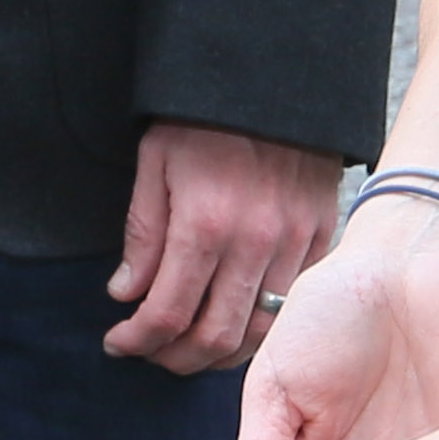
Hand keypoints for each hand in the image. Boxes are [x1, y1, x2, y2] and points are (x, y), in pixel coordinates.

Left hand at [103, 122, 339, 371]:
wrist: (273, 81)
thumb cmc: (202, 118)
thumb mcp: (154, 162)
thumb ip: (142, 234)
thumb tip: (126, 294)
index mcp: (204, 223)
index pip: (167, 313)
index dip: (137, 340)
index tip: (118, 343)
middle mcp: (254, 242)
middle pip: (215, 337)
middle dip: (173, 359)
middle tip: (149, 354)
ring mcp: (294, 243)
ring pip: (259, 332)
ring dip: (219, 355)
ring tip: (187, 349)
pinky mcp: (320, 237)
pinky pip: (291, 305)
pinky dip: (261, 328)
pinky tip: (233, 324)